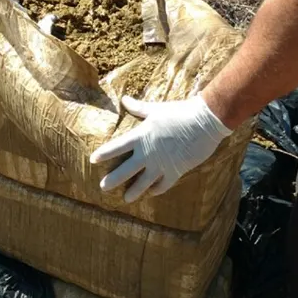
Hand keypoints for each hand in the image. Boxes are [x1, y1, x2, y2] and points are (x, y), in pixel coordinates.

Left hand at [89, 95, 232, 202]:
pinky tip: (151, 192)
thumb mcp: (156, 109)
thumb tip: (124, 99)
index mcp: (141, 136)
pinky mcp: (175, 171)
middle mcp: (148, 153)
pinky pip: (163, 185)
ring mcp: (161, 164)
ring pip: (142, 183)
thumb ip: (138, 107)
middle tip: (103, 187)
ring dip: (133, 192)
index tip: (93, 160)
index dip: (104, 154)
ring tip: (126, 198)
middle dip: (113, 180)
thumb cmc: (179, 112)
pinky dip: (156, 190)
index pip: (117, 147)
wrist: (204, 122)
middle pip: (125, 170)